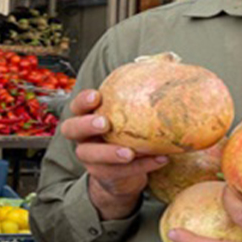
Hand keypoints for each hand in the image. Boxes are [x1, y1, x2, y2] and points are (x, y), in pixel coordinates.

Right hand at [59, 89, 167, 219]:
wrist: (124, 174)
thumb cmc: (127, 135)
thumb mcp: (128, 118)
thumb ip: (138, 98)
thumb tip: (169, 66)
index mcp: (86, 118)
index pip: (76, 106)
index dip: (82, 101)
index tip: (97, 96)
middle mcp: (83, 137)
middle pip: (71, 129)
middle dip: (87, 125)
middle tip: (105, 124)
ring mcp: (90, 158)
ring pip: (91, 155)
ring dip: (110, 153)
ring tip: (130, 153)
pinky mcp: (103, 175)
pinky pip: (118, 172)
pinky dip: (140, 166)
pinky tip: (160, 159)